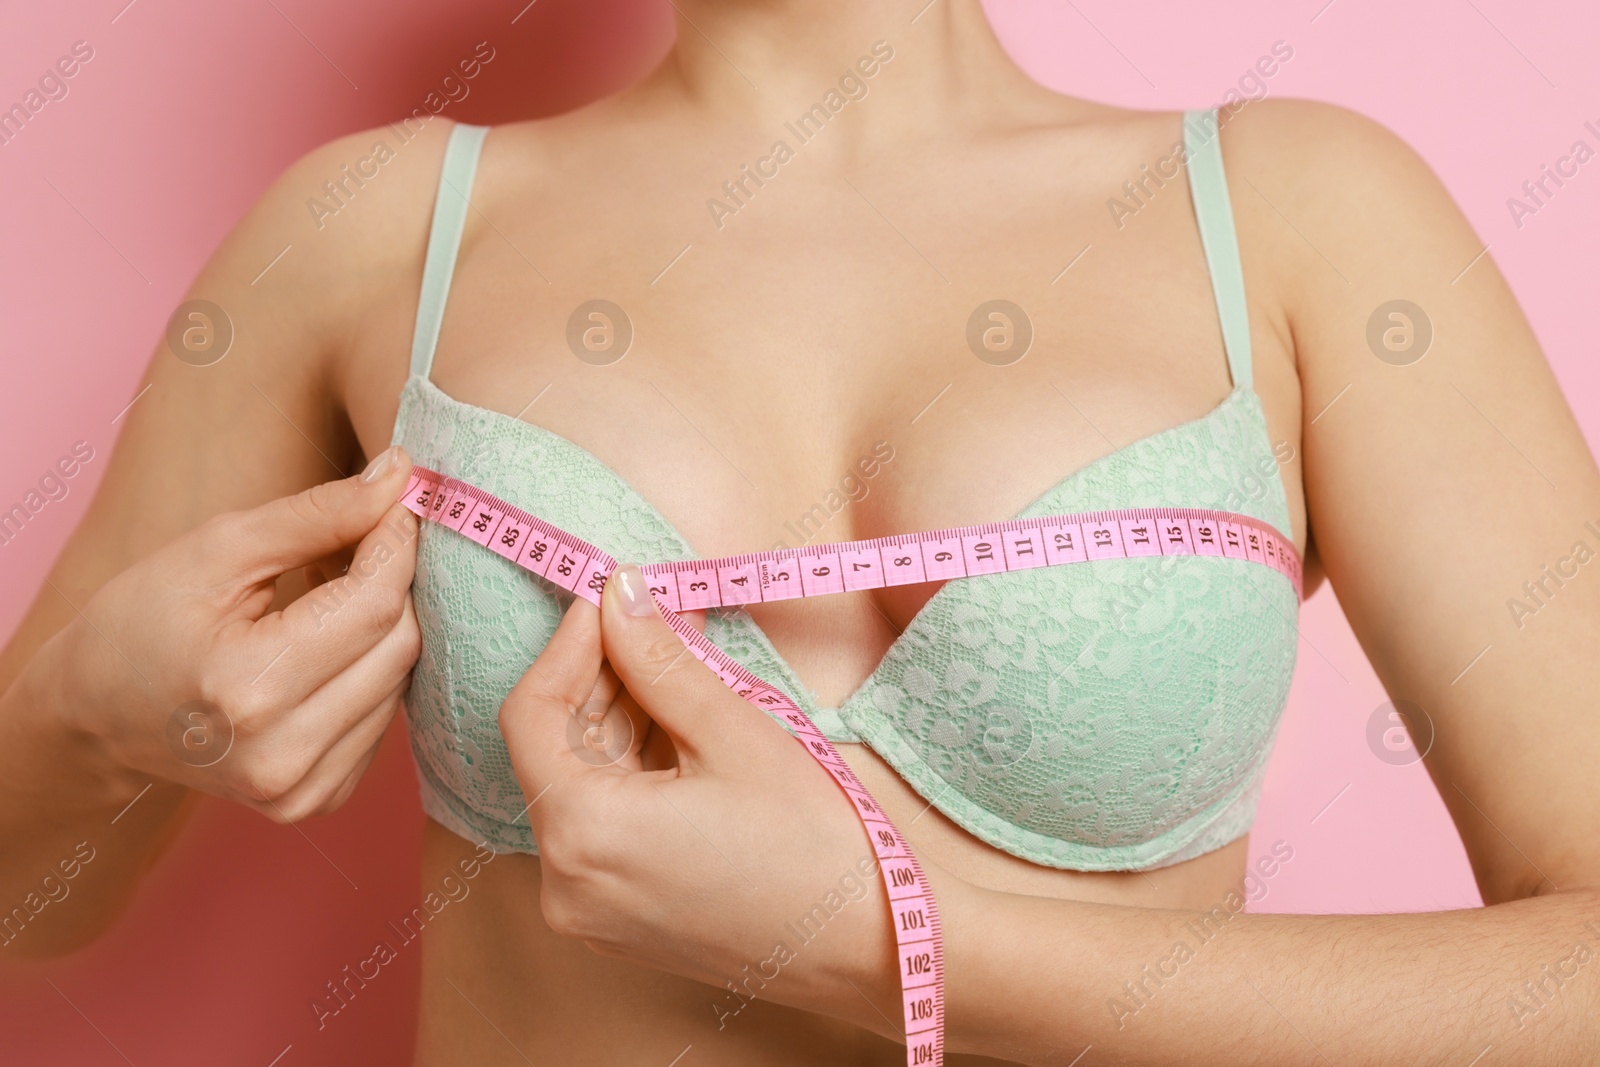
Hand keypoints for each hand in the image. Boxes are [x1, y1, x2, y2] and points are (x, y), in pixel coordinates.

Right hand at [46, 446, 421, 821]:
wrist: (96, 715)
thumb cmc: (142, 621)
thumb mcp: (217, 552)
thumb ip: (316, 515)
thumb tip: (400, 474)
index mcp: (249, 689)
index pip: (372, 604)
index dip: (396, 544)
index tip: (397, 502)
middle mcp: (283, 754)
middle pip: (398, 644)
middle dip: (394, 581)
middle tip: (363, 540)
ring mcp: (301, 789)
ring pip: (400, 681)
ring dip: (384, 626)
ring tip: (332, 595)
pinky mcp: (317, 799)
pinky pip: (383, 718)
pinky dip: (371, 672)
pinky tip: (328, 648)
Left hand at [498, 564, 908, 1032]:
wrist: (869, 945)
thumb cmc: (810, 845)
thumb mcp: (731, 731)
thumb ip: (658, 658)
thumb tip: (618, 594)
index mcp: (581, 835)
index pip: (530, 714)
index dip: (567, 645)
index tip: (609, 599)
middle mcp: (564, 883)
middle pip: (552, 749)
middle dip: (601, 675)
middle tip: (655, 617)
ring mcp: (589, 909)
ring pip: (580, 784)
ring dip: (619, 717)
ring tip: (679, 661)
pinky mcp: (619, 919)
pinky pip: (603, 825)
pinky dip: (631, 767)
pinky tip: (678, 721)